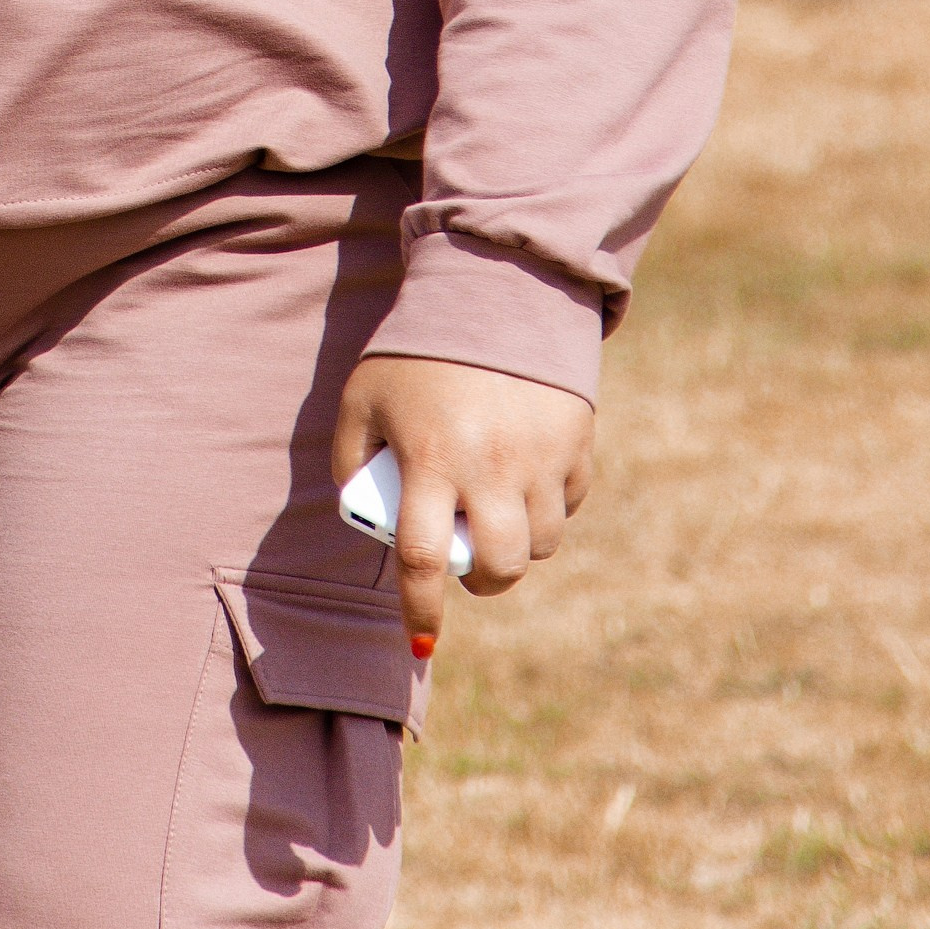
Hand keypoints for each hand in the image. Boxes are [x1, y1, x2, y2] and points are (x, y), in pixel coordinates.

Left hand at [332, 354, 594, 649]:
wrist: (494, 287)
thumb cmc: (416, 348)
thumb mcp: (363, 395)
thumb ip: (352, 458)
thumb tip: (367, 516)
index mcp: (431, 458)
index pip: (422, 560)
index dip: (420, 612)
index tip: (421, 642)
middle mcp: (491, 466)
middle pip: (498, 568)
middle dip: (480, 582)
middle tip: (466, 563)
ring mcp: (541, 457)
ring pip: (540, 544)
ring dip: (515, 544)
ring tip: (495, 514)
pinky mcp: (577, 443)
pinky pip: (567, 503)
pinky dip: (547, 506)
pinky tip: (524, 476)